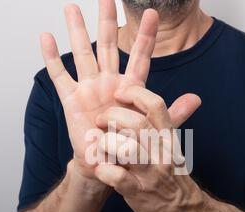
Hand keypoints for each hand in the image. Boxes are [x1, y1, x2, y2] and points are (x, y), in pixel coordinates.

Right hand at [40, 0, 157, 177]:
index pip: (140, 56)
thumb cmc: (127, 146)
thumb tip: (197, 99)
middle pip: (107, 45)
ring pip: (82, 53)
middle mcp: (108, 82)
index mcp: (130, 87)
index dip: (146, 36)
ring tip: (72, 8)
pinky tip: (46, 37)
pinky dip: (52, 57)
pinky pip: (60, 75)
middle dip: (106, 21)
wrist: (105, 163)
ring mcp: (88, 88)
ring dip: (77, 31)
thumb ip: (172, 111)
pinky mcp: (71, 99)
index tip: (153, 13)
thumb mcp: (154, 128)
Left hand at [94, 86, 205, 211]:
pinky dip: (104, 170)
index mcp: (168, 137)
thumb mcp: (172, 146)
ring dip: (106, 143)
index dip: (135, 93)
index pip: (156, 104)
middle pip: (136, 123)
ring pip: (127, 149)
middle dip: (112, 117)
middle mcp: (161, 152)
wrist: (185, 210)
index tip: (118, 93)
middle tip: (100, 121)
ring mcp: (150, 173)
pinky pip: (118, 177)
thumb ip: (161, 122)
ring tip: (99, 146)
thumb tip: (146, 97)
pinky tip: (101, 168)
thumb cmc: (172, 174)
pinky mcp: (138, 192)